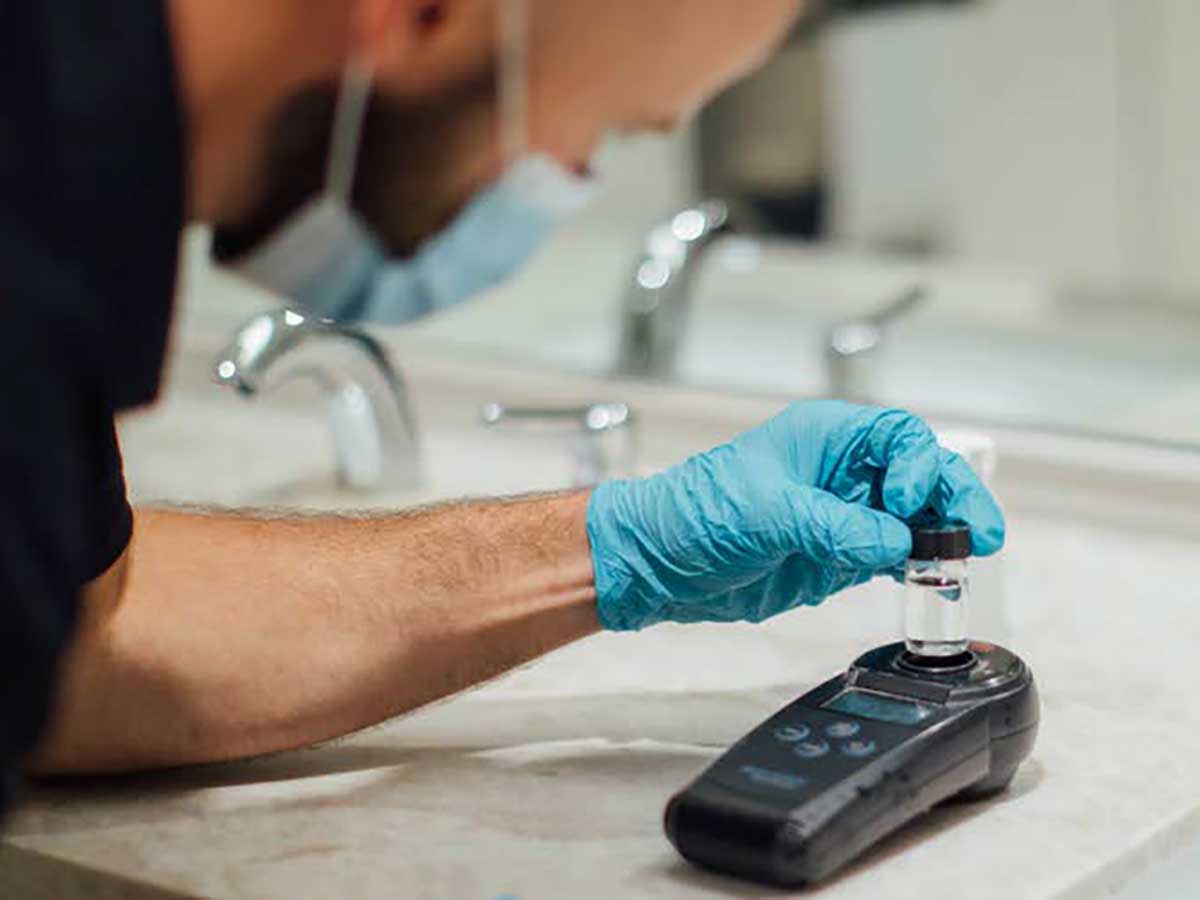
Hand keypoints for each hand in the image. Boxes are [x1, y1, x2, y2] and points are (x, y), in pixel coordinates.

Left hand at [586, 401, 1004, 629]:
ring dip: (943, 537)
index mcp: (826, 438)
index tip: (905, 504)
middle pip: (921, 476)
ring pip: (915, 518)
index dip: (918, 467)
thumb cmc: (694, 513)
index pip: (899, 438)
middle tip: (980, 536)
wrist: (658, 563)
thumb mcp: (766, 512)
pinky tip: (937, 579)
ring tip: (966, 561)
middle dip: (953, 501)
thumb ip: (834, 527)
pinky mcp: (839, 555)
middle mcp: (842, 472)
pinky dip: (918, 565)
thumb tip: (893, 543)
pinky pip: (894, 554)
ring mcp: (844, 515)